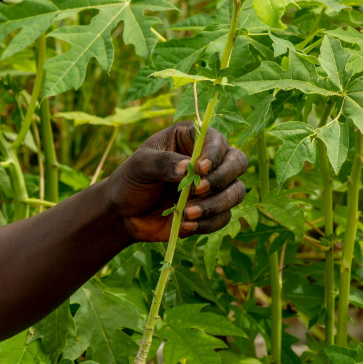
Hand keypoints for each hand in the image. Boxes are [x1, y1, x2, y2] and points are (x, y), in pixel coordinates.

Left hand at [104, 120, 247, 241]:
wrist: (124, 213)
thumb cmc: (131, 180)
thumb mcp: (140, 166)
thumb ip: (162, 162)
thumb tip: (188, 168)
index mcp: (190, 138)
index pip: (216, 139)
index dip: (214, 153)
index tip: (200, 168)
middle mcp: (208, 159)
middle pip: (238, 163)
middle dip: (221, 178)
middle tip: (197, 191)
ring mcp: (213, 186)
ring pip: (236, 192)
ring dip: (215, 205)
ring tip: (187, 214)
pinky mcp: (212, 211)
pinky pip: (224, 217)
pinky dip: (208, 223)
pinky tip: (184, 225)